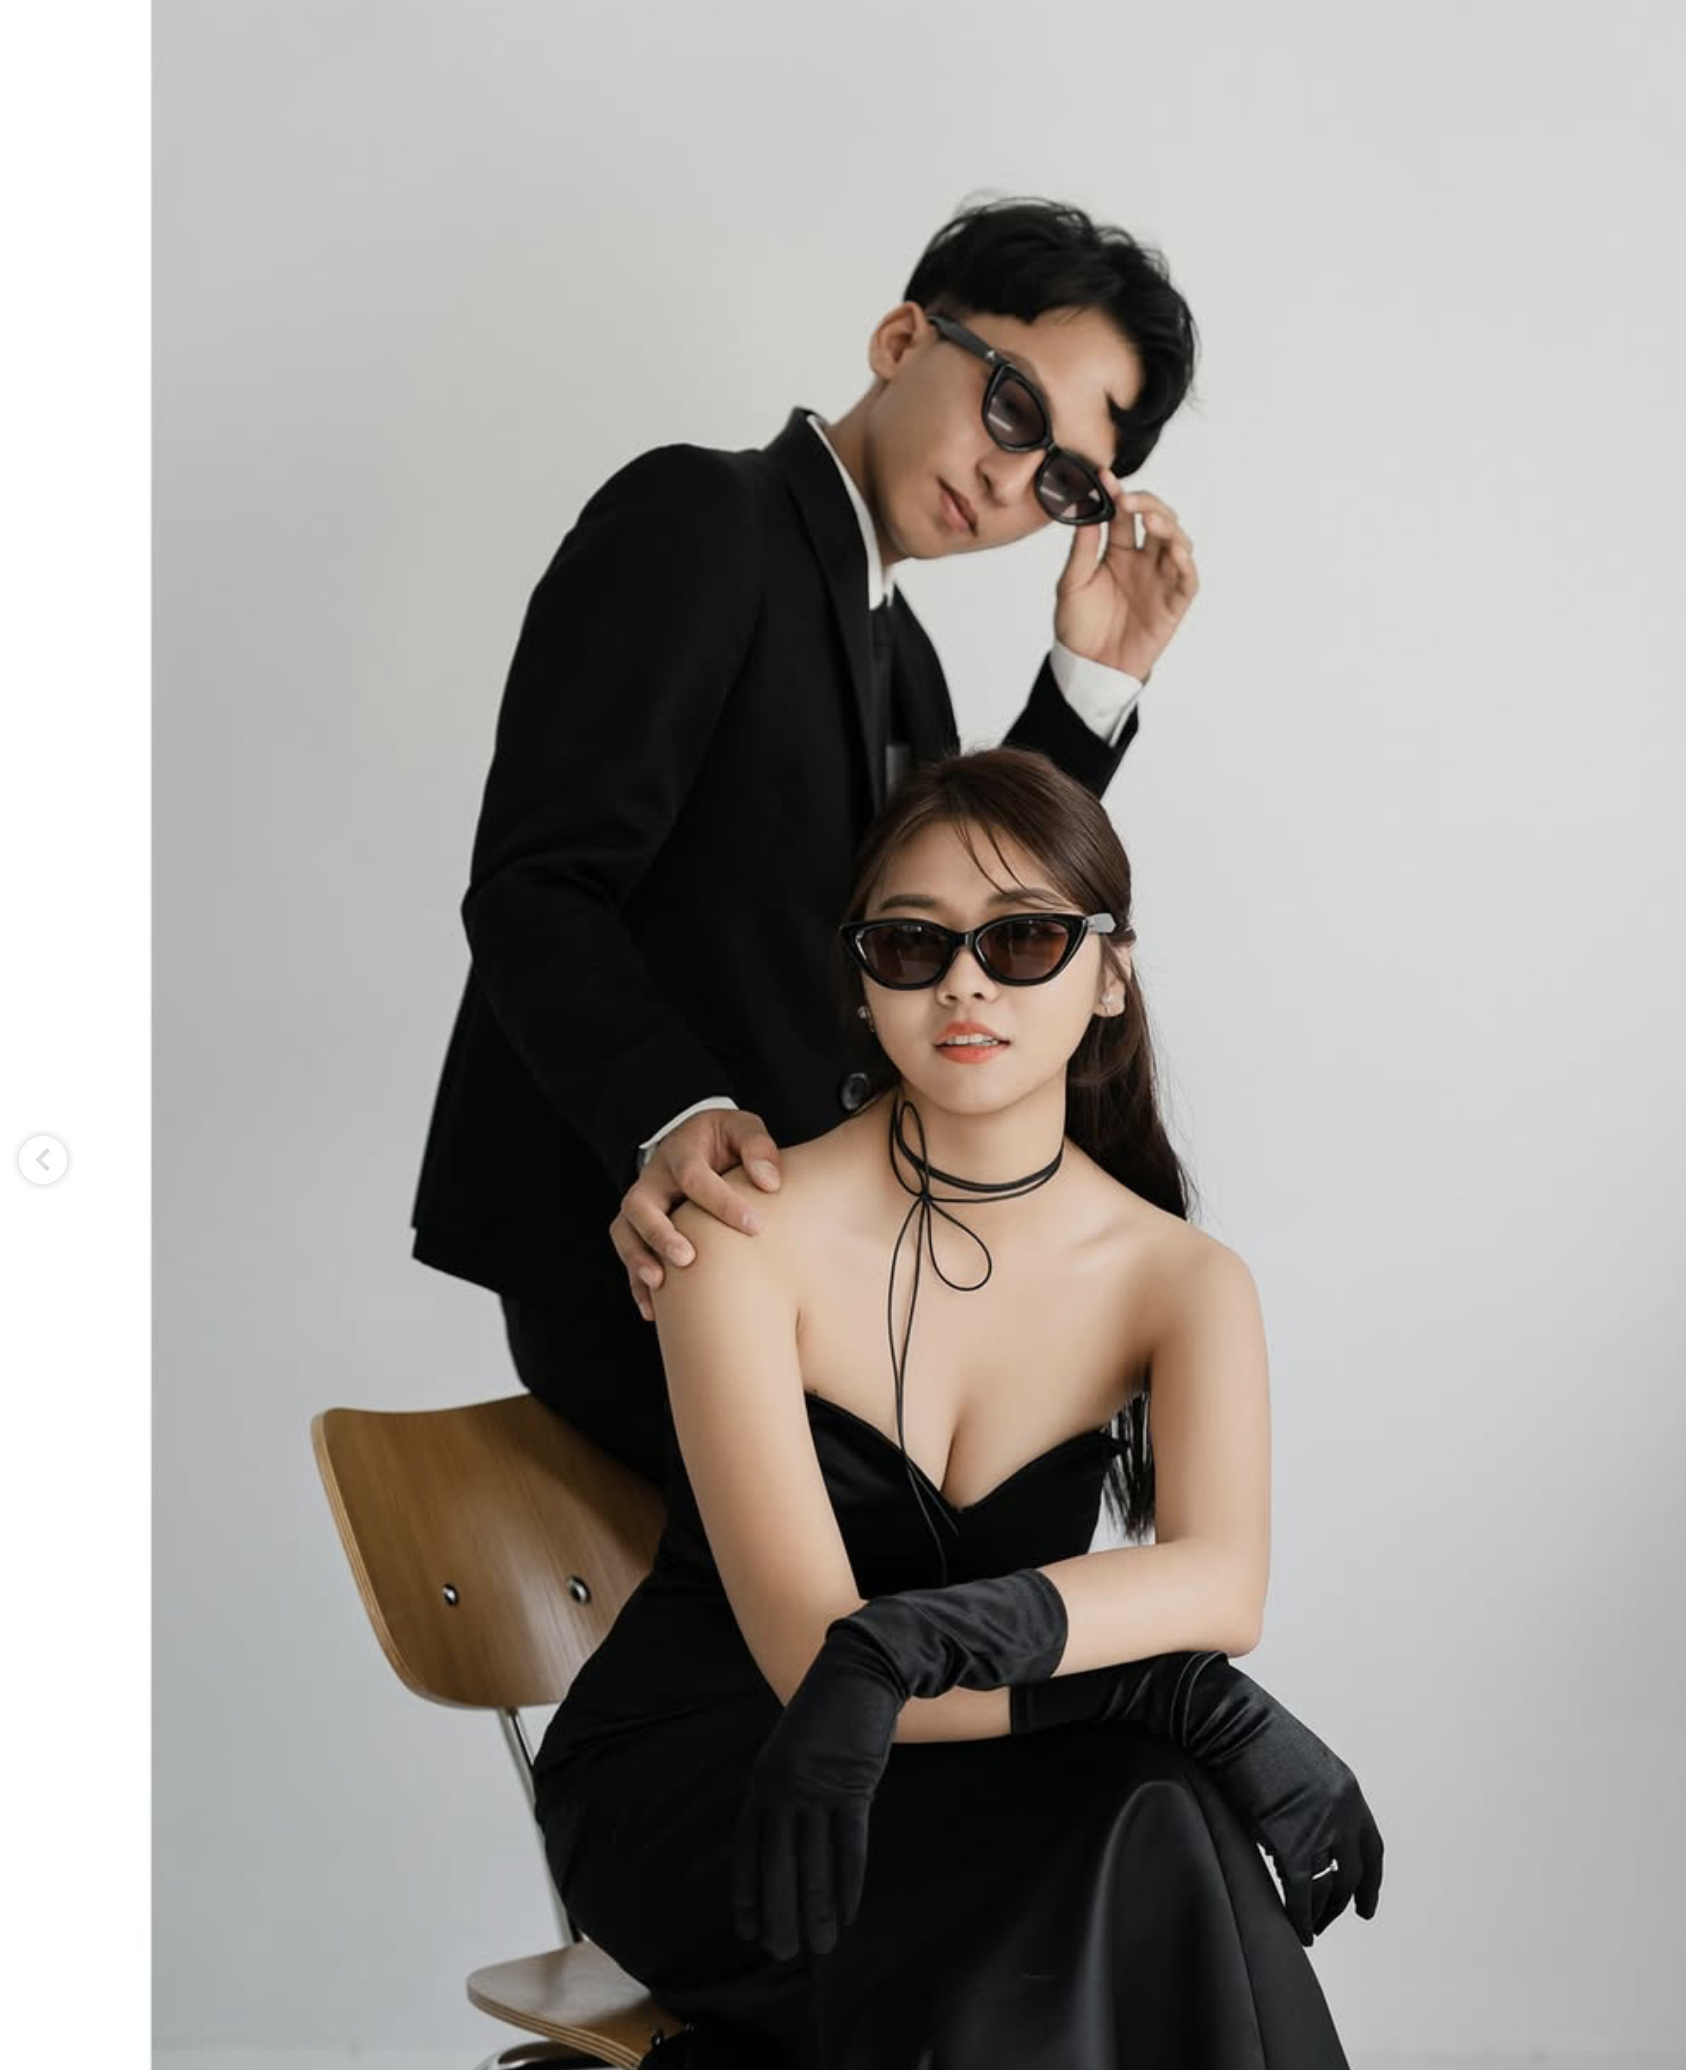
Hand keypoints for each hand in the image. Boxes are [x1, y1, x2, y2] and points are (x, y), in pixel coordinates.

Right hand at [609, 1109, 781, 1321]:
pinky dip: (636, 1284)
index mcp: (682, 1152)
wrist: (696, 1142)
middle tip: (687, 1258)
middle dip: (660, 1233)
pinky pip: (628, 1254)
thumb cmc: (724, 1140)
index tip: (755, 1226)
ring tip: (659, 1284)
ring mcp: (642, 1204)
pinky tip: (652, 1311)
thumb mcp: (742, 1129)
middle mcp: (654, 1178)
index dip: (722, 1202)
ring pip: (624, 1231)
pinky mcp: (639, 1228)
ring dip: (638, 1258)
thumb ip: (758, 1148)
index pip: (694, 1177)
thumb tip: (769, 1182)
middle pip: (640, 1205)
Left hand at [732, 1622, 903, 1958]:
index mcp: (763, 1783)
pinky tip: (847, 1912)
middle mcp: (783, 1791)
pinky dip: (848, 1884)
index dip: (748, 1891)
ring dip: (816, 1910)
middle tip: (783, 1951)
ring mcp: (817, 1791)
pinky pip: (848, 1847)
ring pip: (814, 1864)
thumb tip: (779, 1836)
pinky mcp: (852, 1789)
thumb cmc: (823, 1715)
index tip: (748, 1928)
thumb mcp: (789, 1751)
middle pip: (778, 1864)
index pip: (748, 1849)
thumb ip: (782, 1790)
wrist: (854, 1675)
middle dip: (779, 1912)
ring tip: (820, 1944)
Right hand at [1011, 1653, 1382, 1945]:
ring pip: (1331, 1886)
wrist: (1226, 1719)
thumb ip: (1308, 1801)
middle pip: (1354, 1871)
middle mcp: (1342, 1810)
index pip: (1370, 1846)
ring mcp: (1320, 1826)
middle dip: (1344, 1900)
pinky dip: (1300, 1915)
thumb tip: (1301, 1831)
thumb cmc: (1249, 1731)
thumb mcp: (1295, 1764)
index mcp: (1346, 1789)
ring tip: (1311, 1927)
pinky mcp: (1293, 1841)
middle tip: (1333, 1919)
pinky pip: (1303, 1891)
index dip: (1369, 1878)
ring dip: (1323, 1911)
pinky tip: (1296, 1928)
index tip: (1365, 1901)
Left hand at [1052, 480, 1198, 681]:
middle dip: (1147, 504)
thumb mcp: (1071, 583)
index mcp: (1119, 551)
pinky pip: (1187, 578)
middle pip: (1158, 520)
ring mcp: (1160, 579)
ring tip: (1150, 520)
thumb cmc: (1078, 627)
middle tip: (1128, 499)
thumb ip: (1082, 549)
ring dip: (1168, 527)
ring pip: (1177, 541)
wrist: (1088, 667)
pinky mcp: (1174, 603)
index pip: (1126, 515)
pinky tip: (1173, 550)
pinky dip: (1184, 562)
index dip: (1119, 494)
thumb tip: (1084, 510)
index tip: (1105, 477)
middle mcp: (1144, 560)